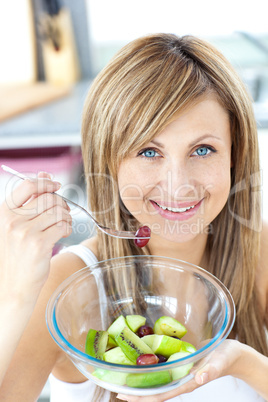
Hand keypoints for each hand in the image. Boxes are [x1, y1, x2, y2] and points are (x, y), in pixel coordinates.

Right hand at [0, 172, 71, 303]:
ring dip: (66, 216)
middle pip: (48, 198)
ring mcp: (25, 232)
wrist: (14, 287)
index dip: (46, 183)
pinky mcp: (39, 244)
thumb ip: (31, 200)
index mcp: (4, 212)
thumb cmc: (18, 255)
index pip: (27, 185)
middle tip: (64, 213)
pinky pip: (62, 225)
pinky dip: (67, 227)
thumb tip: (45, 175)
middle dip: (61, 203)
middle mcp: (12, 220)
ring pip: (58, 211)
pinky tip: (63, 233)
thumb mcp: (18, 226)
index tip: (56, 186)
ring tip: (64, 224)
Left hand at [117, 339, 241, 400]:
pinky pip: (162, 369)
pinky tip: (139, 361)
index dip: (142, 397)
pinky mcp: (179, 363)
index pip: (160, 394)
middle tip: (114, 386)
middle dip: (135, 391)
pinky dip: (149, 367)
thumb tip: (200, 378)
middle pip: (154, 391)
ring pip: (156, 381)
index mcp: (186, 383)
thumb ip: (210, 370)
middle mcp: (179, 380)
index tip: (124, 395)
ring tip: (122, 376)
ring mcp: (178, 373)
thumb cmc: (225, 357)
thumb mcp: (219, 362)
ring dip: (140, 380)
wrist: (230, 353)